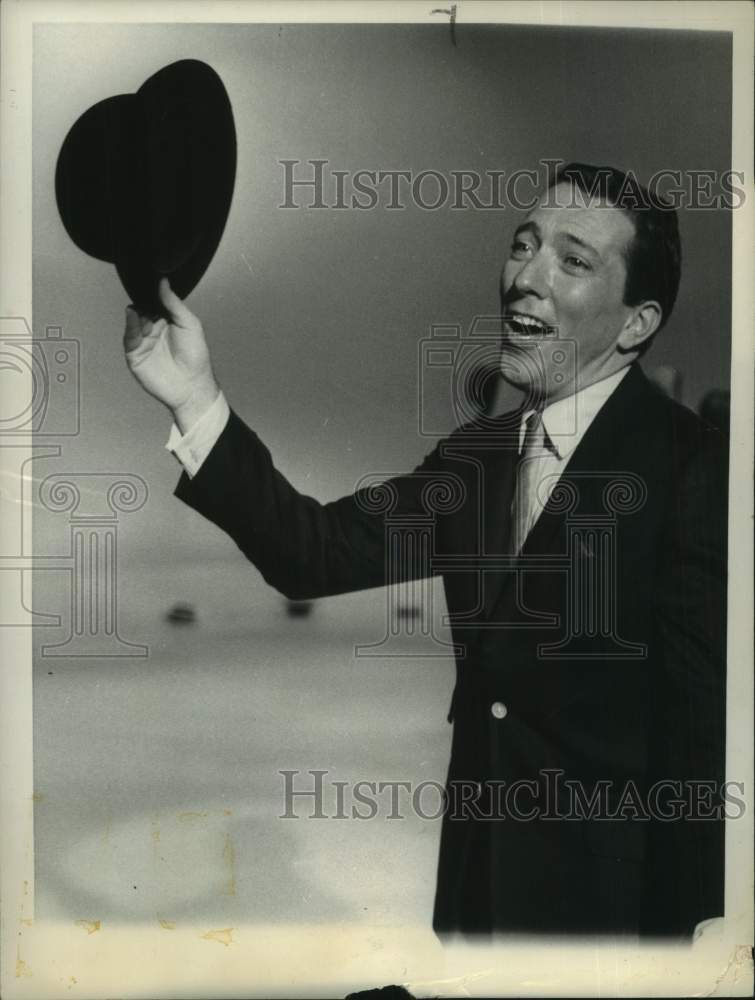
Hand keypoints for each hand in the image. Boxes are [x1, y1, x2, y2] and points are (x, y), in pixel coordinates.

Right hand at [124, 278, 219, 432]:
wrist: (191, 385)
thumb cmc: (196, 356)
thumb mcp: (189, 323)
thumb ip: (174, 303)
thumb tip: (162, 281)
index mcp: (167, 321)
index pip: (155, 302)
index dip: (152, 292)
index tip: (149, 277)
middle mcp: (153, 329)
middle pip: (142, 309)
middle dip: (142, 299)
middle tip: (142, 287)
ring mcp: (143, 342)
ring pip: (133, 321)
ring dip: (136, 311)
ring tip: (141, 303)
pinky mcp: (134, 354)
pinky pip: (129, 337)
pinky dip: (129, 324)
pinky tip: (133, 313)